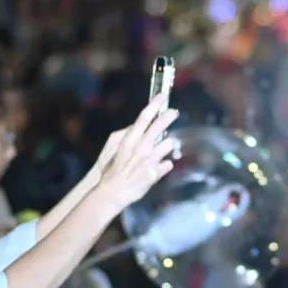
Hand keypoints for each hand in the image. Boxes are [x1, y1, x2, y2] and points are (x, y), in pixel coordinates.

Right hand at [96, 95, 177, 210]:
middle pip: (160, 126)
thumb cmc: (113, 169)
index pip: (144, 117)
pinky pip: (168, 164)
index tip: (163, 95)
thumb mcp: (115, 147)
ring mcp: (150, 160)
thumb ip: (127, 134)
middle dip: (168, 116)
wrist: (114, 192)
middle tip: (174, 112)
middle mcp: (142, 147)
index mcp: (130, 139)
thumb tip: (137, 126)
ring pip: (169, 144)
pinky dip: (164, 165)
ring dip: (167, 146)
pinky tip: (157, 169)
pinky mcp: (156, 173)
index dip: (155, 104)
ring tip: (161, 151)